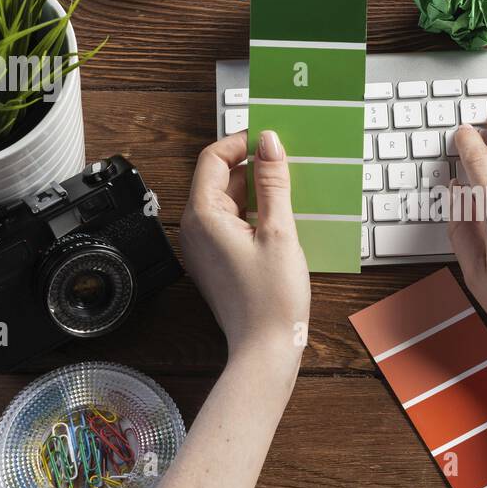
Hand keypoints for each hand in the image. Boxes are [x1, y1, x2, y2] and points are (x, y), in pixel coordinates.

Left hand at [180, 130, 309, 373]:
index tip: (271, 138)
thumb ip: (274, 182)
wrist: (266, 349)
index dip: (241, 142)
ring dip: (258, 192)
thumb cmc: (271, 299)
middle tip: (288, 164)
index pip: (213, 158)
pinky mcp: (218, 261)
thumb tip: (269, 142)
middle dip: (253, 167)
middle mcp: (195, 229)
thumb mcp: (280, 231)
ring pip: (229, 202)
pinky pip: (233, 224)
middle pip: (220, 179)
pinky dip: (256, 214)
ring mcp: (205, 247)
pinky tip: (282, 221)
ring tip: (291, 193)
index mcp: (203, 216)